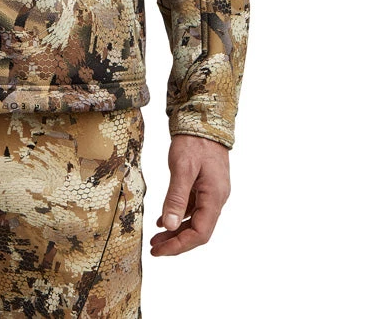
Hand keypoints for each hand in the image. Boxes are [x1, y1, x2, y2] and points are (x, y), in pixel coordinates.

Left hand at [149, 133, 230, 255]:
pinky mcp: (205, 185)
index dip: (179, 245)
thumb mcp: (182, 168)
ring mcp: (212, 192)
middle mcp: (216, 198)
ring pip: (195, 220)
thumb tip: (169, 225)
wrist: (204, 120)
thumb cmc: (194, 141)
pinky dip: (178, 216)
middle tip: (155, 248)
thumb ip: (176, 197)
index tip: (160, 251)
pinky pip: (193, 208)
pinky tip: (163, 220)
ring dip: (176, 231)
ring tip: (156, 238)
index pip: (200, 233)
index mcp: (214, 197)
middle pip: (198, 230)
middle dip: (177, 242)